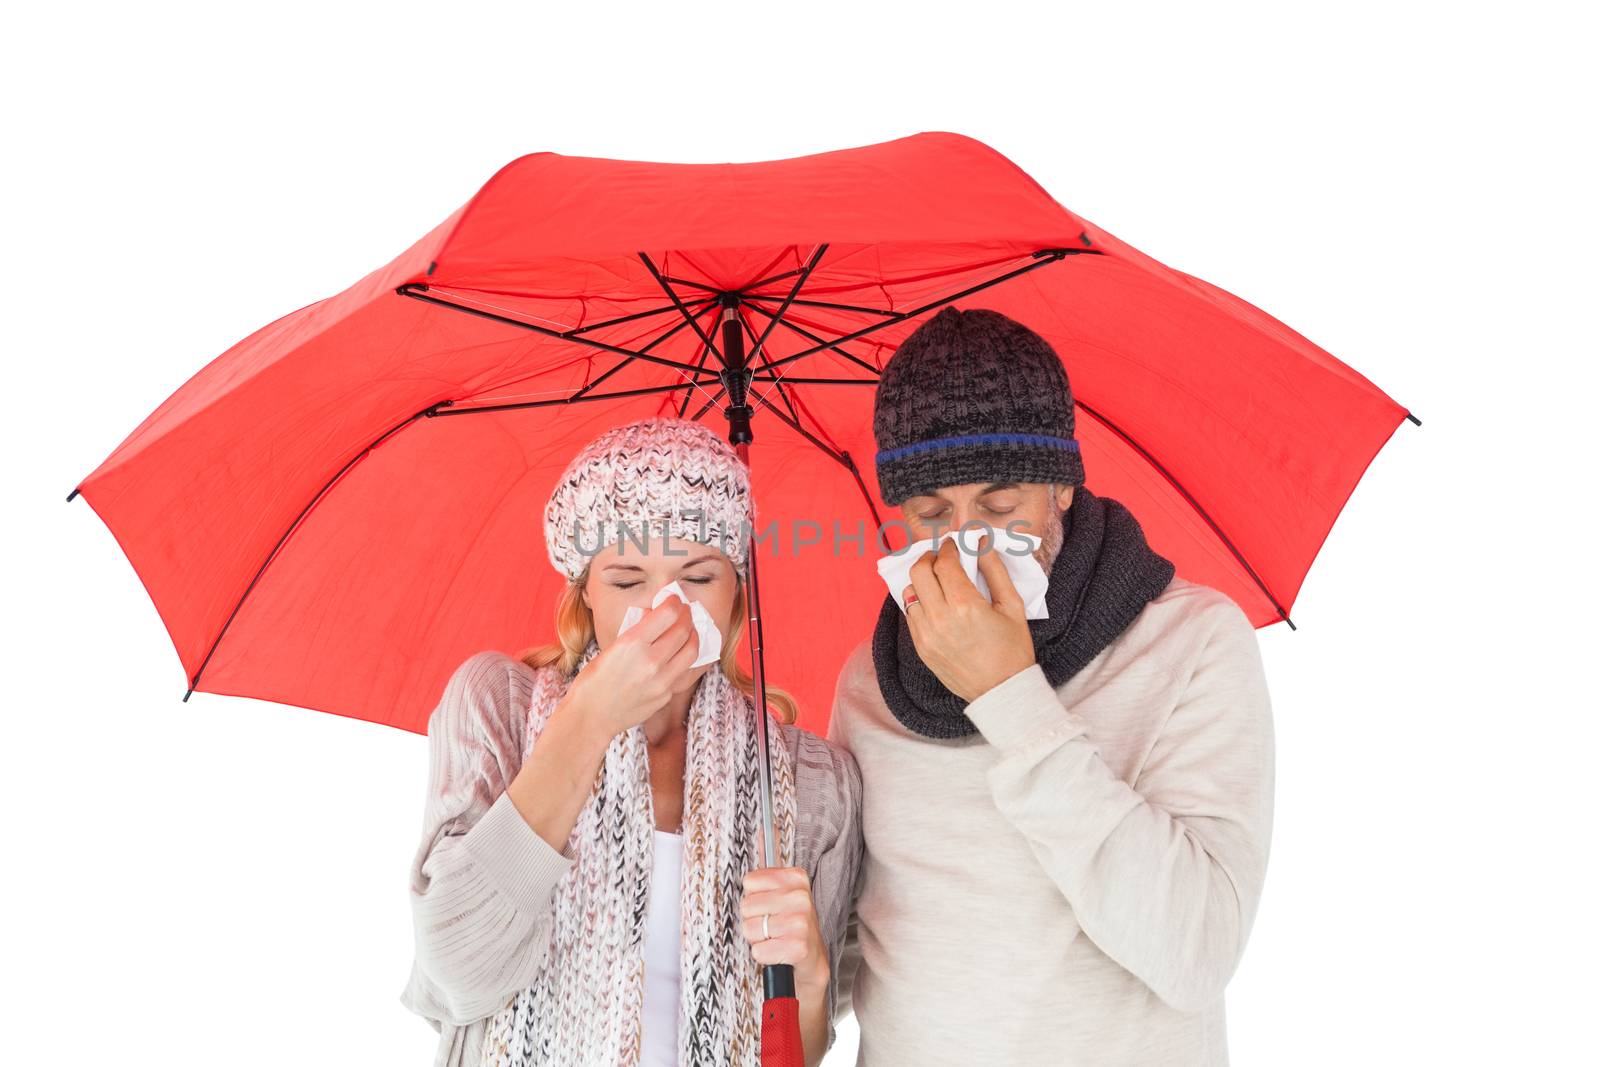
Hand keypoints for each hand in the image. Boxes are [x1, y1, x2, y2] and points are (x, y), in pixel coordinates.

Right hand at [563, 599, 698, 739]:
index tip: (674, 600)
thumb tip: (655, 615)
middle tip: (684, 611)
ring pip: (692, 650)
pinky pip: (685, 672)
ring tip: (688, 631)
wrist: (591, 716)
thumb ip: (636, 632)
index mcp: (632, 644)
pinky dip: (686, 658)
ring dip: (693, 635)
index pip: (668, 614)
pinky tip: (682, 653)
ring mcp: (661, 681)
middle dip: (687, 615)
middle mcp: (650, 661)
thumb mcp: (611, 648)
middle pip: (683, 630)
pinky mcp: (666, 695)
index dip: (674, 602)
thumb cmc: (594, 680)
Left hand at [739, 866, 828, 994]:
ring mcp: (801, 922)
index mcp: (796, 877)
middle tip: (773, 927)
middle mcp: (801, 897)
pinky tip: (779, 954)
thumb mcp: (782, 892)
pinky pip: (758, 951)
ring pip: (750, 929)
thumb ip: (769, 867)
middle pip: (746, 906)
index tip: (771, 906)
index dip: (754, 898)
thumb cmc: (791, 926)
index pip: (749, 882)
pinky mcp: (798, 947)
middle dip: (754, 920)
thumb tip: (762, 829)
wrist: (812, 961)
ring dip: (759, 939)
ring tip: (776, 939)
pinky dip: (764, 956)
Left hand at [902, 533, 1035, 701]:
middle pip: (919, 572)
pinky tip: (934, 602)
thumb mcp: (1012, 605)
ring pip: (909, 592)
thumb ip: (995, 570)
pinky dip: (918, 602)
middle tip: (942, 558)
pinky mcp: (921, 648)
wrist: (1002, 692)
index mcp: (966, 605)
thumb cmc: (1012, 649)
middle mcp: (940, 618)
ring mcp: (927, 634)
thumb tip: (982, 543)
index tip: (954, 546)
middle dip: (929, 558)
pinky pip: (910, 614)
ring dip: (922, 580)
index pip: (944, 563)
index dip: (948, 548)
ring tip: (937, 581)